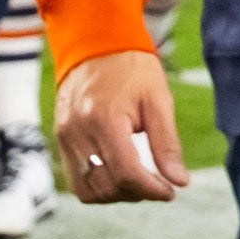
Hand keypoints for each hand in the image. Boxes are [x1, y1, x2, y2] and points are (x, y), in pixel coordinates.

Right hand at [51, 47, 186, 203]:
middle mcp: (78, 132)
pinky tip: (118, 175)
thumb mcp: (158, 100)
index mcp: (104, 119)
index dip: (152, 190)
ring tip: (139, 181)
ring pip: (88, 191)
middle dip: (137, 193)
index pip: (127, 173)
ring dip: (117, 194)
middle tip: (158, 184)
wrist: (95, 43)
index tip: (170, 191)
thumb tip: (179, 181)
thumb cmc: (131, 68)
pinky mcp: (60, 140)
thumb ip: (167, 143)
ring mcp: (65, 137)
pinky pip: (75, 181)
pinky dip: (98, 187)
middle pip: (108, 186)